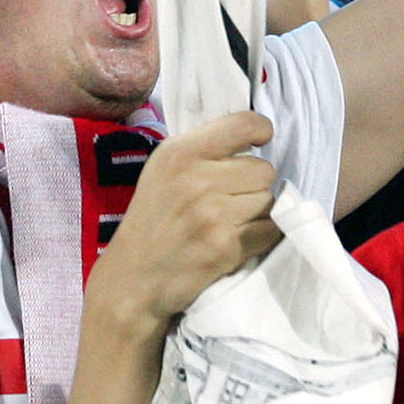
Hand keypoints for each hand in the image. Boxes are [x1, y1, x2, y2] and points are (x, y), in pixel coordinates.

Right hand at [87, 111, 279, 330]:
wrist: (133, 279)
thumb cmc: (150, 222)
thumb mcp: (162, 171)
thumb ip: (202, 151)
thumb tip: (254, 136)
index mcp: (180, 153)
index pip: (243, 124)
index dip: (261, 130)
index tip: (261, 141)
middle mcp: (196, 179)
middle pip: (264, 170)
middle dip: (252, 185)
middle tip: (229, 200)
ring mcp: (213, 215)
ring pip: (269, 201)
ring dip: (256, 213)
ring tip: (228, 223)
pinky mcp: (226, 247)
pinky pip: (269, 231)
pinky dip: (260, 237)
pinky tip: (235, 241)